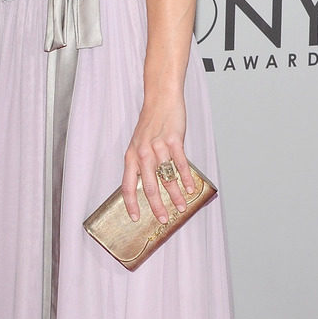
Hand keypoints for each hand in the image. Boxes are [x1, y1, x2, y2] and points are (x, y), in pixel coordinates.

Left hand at [121, 101, 195, 224]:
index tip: (134, 218)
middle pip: (149, 186)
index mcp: (131, 156)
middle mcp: (142, 153)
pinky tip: (190, 188)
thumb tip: (149, 186)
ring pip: (167, 177)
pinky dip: (186, 178)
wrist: (161, 99)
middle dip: (156, 206)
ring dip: (174, 195)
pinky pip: (180, 164)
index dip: (130, 204)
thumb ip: (142, 164)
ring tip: (181, 207)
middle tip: (163, 219)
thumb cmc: (150, 124)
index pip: (127, 186)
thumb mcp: (139, 144)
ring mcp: (158, 147)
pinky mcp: (174, 140)